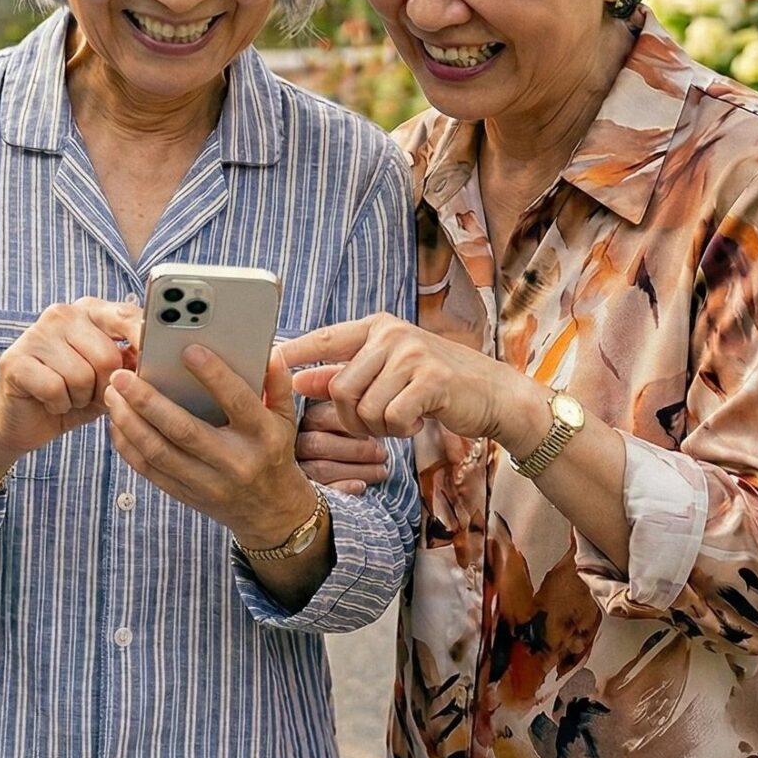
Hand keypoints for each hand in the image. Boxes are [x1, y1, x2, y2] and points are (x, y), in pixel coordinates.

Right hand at [0, 298, 142, 467]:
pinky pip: (55, 388)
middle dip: (104, 387)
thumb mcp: (109, 380)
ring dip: (79, 399)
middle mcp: (61, 314)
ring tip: (67, 396)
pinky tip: (49, 402)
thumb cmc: (71, 396)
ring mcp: (35, 334)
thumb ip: (130, 365)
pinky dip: (58, 405)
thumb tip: (155, 361)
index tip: (156, 360)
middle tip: (89, 393)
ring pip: (82, 376)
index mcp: (88, 311)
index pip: (126, 315)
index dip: (145, 339)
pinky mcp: (15, 360)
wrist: (23, 421)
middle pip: (107, 355)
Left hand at [102, 346, 317, 548]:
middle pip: (183, 429)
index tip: (187, 350)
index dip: (214, 375)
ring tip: (112, 394)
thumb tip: (268, 351)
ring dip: (129, 421)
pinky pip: (149, 470)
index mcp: (262, 436)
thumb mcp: (285, 418)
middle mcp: (234, 461)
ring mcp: (207, 482)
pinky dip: (128, 445)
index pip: (237, 401)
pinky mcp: (186, 494)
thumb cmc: (274, 454)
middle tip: (122, 376)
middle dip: (148, 400)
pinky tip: (117, 421)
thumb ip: (277, 383)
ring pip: (158, 452)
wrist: (272, 513)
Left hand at [278, 314, 530, 442]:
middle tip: (375, 422)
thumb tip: (294, 378)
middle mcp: (391, 334)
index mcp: (375, 327)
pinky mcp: (431, 380)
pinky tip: (416, 421)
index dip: (291, 353)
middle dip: (351, 418)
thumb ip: (343, 373)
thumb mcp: (387, 371)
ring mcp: (412, 354)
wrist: (493, 394)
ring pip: (363, 408)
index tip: (264, 363)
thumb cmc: (434, 383)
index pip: (322, 338)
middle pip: (339, 388)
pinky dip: (400, 431)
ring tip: (399, 418)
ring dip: (377, 427)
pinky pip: (391, 418)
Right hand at [296, 401, 389, 494]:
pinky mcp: (305, 492)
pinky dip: (344, 487)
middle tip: (383, 454)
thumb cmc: (348, 439)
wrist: (334, 473)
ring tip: (381, 471)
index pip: (323, 418)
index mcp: (306, 419)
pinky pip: (323, 491)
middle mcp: (296, 443)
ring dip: (356, 470)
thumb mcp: (348, 422)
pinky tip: (362, 486)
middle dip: (357, 450)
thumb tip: (370, 407)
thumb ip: (353, 413)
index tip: (374, 432)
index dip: (351, 425)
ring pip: (321, 469)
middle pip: (320, 444)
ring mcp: (298, 469)